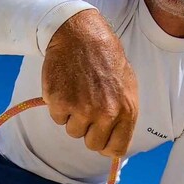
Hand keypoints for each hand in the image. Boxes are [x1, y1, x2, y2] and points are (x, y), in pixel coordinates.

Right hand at [42, 10, 137, 157]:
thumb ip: (123, 116)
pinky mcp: (60, 102)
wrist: (81, 35)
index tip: (101, 138)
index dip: (106, 146)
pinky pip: (57, 118)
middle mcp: (105, 113)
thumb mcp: (126, 87)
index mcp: (126, 110)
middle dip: (88, 131)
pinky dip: (58, 105)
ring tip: (78, 91)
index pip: (116, 149)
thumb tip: (115, 143)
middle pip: (92, 144)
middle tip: (86, 109)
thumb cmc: (106, 59)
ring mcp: (81, 108)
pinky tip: (66, 85)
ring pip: (72, 131)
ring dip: (72, 116)